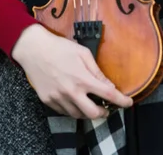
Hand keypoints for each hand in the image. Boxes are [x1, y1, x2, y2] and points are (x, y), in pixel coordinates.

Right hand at [12, 24, 132, 118]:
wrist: (33, 49)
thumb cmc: (60, 47)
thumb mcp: (82, 53)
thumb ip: (96, 71)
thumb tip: (109, 85)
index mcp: (82, 78)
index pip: (108, 95)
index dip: (122, 101)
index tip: (129, 103)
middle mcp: (71, 92)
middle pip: (93, 113)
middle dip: (104, 113)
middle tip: (107, 108)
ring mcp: (58, 98)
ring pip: (78, 115)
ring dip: (87, 111)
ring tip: (90, 103)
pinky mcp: (48, 101)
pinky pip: (64, 111)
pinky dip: (73, 109)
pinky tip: (75, 100)